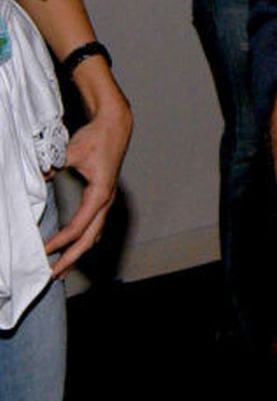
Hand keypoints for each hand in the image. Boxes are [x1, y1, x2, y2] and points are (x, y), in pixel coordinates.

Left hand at [45, 91, 133, 275]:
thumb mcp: (71, 151)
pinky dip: (83, 240)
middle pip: (89, 239)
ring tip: (62, 267)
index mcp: (100, 194)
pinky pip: (94, 226)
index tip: (44, 251)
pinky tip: (72, 246)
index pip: (78, 227)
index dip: (60, 242)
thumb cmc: (96, 138)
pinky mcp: (103, 198)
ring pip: (93, 235)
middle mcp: (105, 202)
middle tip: (54, 274)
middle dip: (71, 258)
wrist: (115, 126)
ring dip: (78, 252)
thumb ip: (54, 166)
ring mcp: (106, 201)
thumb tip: (37, 179)